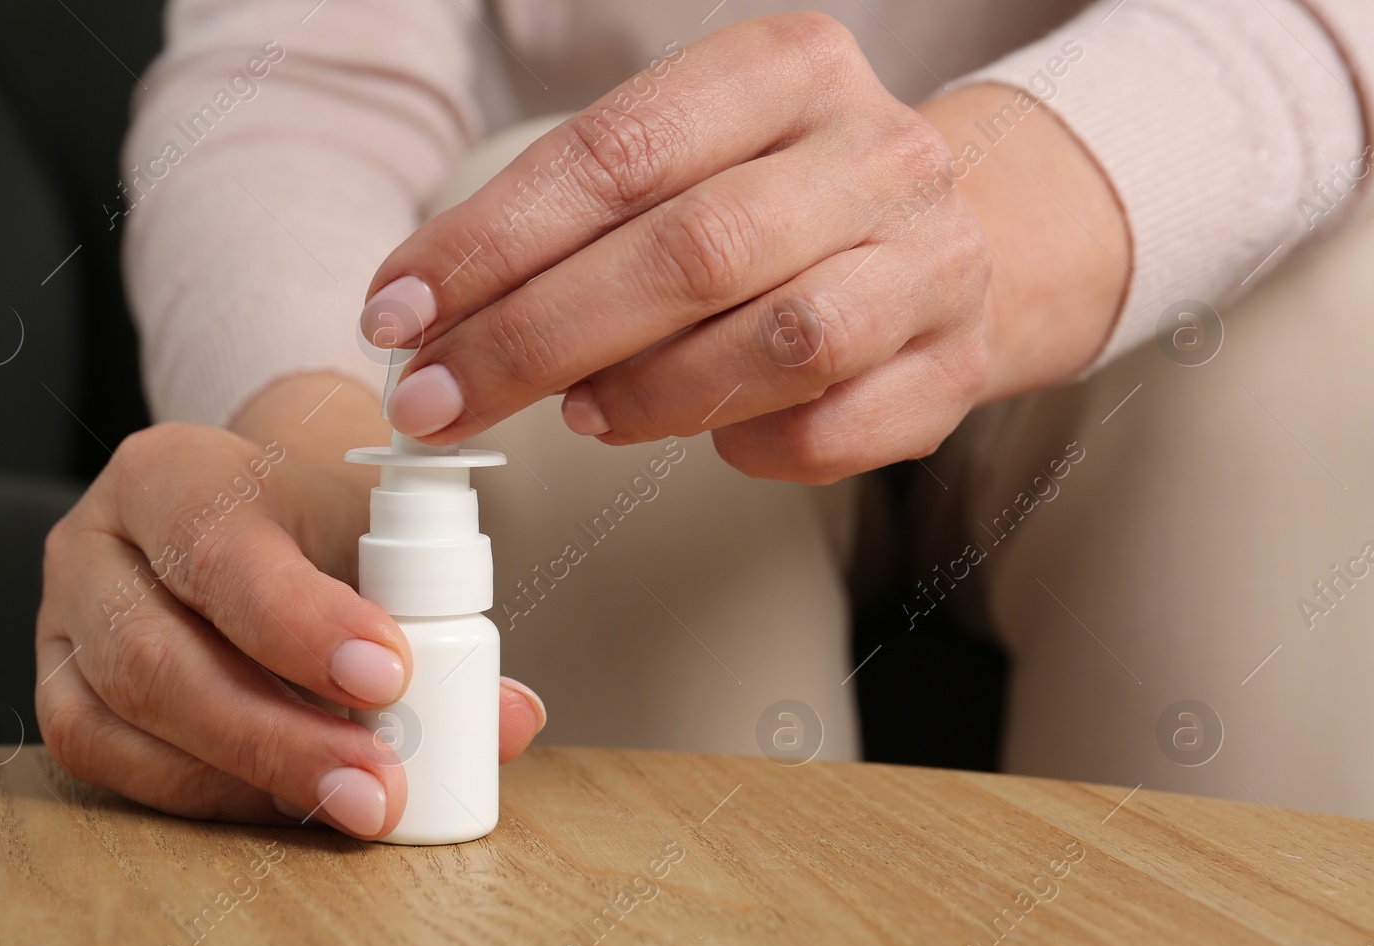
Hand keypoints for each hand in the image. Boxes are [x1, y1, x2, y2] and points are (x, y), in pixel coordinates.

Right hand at [33, 372, 547, 837]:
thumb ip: (440, 616)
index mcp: (172, 474)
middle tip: (377, 784)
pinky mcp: (60, 695)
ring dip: (248, 778)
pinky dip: (205, 795)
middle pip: (160, 657)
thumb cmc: (315, 523)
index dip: (301, 623)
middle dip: (278, 736)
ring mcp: (61, 625)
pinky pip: (110, 764)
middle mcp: (95, 544)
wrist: (253, 513)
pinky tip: (285, 806)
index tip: (389, 673)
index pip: (221, 550)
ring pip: (126, 721)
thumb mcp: (377, 535)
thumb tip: (506, 717)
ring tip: (352, 804)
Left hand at [361, 14, 1126, 482]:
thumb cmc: (787, 199)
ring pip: (775, 344)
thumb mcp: (695, 160)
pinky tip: (706, 434)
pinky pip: (828, 432)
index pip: (618, 153)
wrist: (973, 233)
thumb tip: (436, 318)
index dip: (492, 242)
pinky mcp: (951, 369)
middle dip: (534, 338)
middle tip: (437, 399)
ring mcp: (930, 263)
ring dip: (645, 395)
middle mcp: (875, 154)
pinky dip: (744, 447)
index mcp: (789, 69)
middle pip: (688, 253)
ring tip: (575, 414)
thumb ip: (583, 218)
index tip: (399, 310)